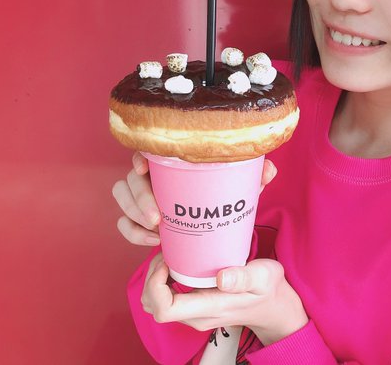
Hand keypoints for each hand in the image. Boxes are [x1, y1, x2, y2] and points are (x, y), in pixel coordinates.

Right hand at [112, 152, 277, 245]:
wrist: (214, 220)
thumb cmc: (222, 195)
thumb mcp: (238, 187)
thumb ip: (252, 177)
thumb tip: (269, 168)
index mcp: (170, 160)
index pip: (145, 151)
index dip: (139, 158)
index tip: (144, 168)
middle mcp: (151, 175)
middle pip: (129, 179)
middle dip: (138, 198)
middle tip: (158, 217)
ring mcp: (140, 195)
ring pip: (121, 197)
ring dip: (133, 214)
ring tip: (156, 230)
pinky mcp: (137, 216)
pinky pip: (124, 223)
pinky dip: (133, 233)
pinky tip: (152, 240)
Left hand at [142, 254, 308, 345]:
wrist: (274, 307)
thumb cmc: (268, 289)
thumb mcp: (264, 276)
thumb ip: (244, 277)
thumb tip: (221, 278)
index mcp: (208, 308)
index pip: (163, 309)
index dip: (156, 285)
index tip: (168, 262)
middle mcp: (196, 315)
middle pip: (153, 305)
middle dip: (152, 278)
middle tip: (168, 254)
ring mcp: (194, 313)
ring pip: (156, 303)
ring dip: (155, 279)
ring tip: (171, 257)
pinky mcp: (195, 306)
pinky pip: (167, 298)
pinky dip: (164, 281)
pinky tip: (179, 263)